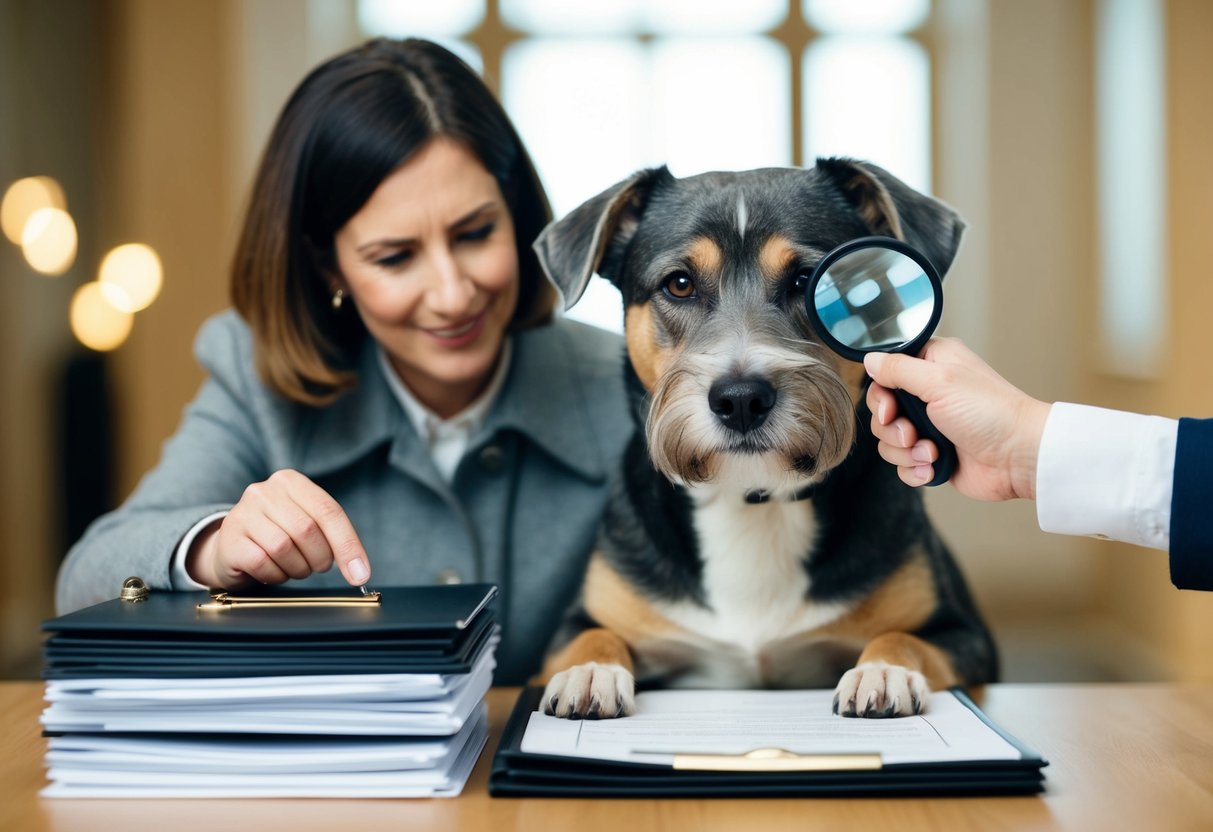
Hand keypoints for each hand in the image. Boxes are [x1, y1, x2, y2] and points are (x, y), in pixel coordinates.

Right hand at [185, 469, 370, 588]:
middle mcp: (264, 491)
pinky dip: (275, 575)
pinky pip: (262, 563)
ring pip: (284, 548)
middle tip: (316, 567)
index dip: (348, 545)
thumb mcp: (306, 524)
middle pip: (307, 530)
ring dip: (296, 568)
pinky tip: (272, 571)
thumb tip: (359, 571)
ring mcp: (243, 513)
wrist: (231, 548)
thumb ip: (333, 536)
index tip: (360, 574)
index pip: (329, 512)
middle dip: (320, 558)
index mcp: (291, 482)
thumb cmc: (277, 535)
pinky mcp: (229, 538)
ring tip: (292, 567)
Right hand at [862, 337, 1050, 501]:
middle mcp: (928, 394)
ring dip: (905, 452)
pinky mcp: (932, 456)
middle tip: (913, 433)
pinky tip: (934, 468)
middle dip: (892, 429)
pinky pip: (902, 465)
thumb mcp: (938, 381)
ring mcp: (929, 427)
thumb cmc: (989, 413)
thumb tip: (870, 359)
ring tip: (931, 453)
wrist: (1018, 457)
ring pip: (888, 441)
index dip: (880, 394)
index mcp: (931, 366)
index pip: (885, 373)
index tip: (889, 408)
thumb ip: (898, 369)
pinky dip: (915, 470)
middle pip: (880, 411)